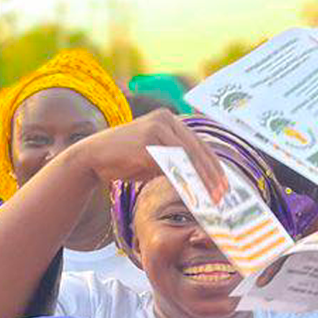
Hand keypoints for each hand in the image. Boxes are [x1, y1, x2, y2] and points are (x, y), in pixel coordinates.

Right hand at [68, 108, 227, 202]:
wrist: (92, 158)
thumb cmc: (126, 160)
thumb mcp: (158, 159)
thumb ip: (178, 162)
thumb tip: (203, 180)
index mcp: (170, 120)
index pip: (200, 144)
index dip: (215, 166)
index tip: (225, 185)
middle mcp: (165, 119)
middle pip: (198, 150)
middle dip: (212, 175)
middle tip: (223, 195)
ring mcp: (156, 127)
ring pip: (187, 157)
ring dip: (202, 180)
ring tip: (211, 198)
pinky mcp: (147, 140)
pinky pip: (171, 163)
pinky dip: (184, 180)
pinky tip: (191, 194)